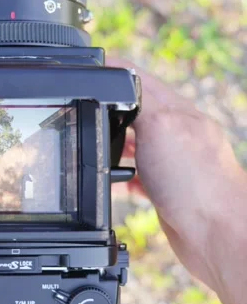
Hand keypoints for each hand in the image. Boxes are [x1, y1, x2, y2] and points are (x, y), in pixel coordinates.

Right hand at [109, 58, 246, 296]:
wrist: (217, 234)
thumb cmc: (196, 181)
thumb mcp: (160, 125)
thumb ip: (139, 102)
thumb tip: (118, 83)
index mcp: (179, 111)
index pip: (141, 80)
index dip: (115, 72)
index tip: (91, 69)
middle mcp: (178, 134)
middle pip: (137, 113)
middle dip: (110, 112)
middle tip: (85, 113)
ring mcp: (175, 164)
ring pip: (137, 146)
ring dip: (114, 146)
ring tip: (96, 151)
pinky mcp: (168, 193)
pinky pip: (139, 179)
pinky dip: (121, 179)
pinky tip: (112, 184)